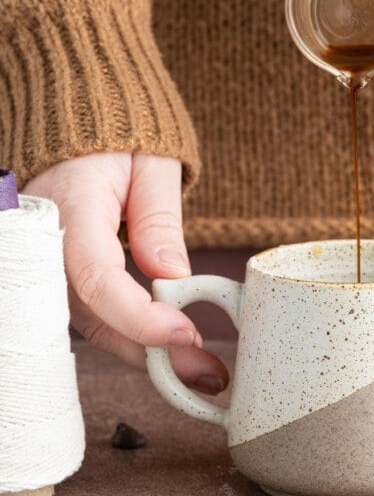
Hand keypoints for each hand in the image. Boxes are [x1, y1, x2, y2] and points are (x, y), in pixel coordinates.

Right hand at [24, 152, 229, 393]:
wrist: (78, 123)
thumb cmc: (116, 136)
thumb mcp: (150, 163)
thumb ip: (159, 218)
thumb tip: (172, 276)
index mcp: (71, 208)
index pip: (98, 278)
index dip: (141, 317)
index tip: (186, 334)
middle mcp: (49, 243)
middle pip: (92, 315)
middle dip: (150, 352)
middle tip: (203, 372)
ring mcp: (49, 262)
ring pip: (90, 324)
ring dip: (144, 353)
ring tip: (197, 370)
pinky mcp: (62, 273)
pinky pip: (91, 314)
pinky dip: (129, 336)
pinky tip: (169, 350)